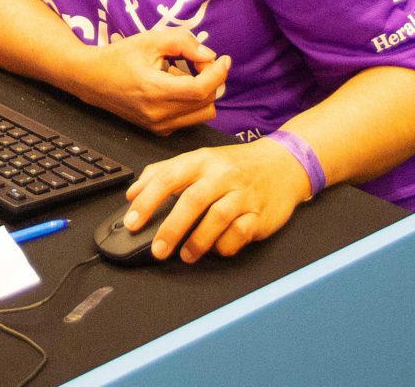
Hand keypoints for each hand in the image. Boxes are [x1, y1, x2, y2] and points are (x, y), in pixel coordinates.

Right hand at [71, 25, 229, 133]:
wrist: (92, 79)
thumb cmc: (121, 56)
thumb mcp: (151, 39)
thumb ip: (183, 42)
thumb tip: (210, 56)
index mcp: (154, 90)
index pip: (200, 89)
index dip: (218, 73)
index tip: (223, 58)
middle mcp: (158, 114)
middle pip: (206, 103)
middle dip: (210, 80)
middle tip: (198, 62)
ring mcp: (157, 126)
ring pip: (202, 115)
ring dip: (202, 94)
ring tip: (184, 76)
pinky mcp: (157, 130)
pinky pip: (188, 120)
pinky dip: (191, 104)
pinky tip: (174, 88)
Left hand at [122, 139, 309, 262]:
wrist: (283, 164)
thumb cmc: (234, 165)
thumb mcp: (199, 160)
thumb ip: (164, 173)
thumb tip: (133, 192)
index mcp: (201, 160)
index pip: (168, 177)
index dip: (147, 200)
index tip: (132, 222)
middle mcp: (222, 175)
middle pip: (192, 200)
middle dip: (171, 228)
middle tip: (157, 249)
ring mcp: (242, 194)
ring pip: (217, 217)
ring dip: (197, 241)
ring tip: (185, 255)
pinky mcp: (260, 214)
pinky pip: (240, 233)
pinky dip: (225, 245)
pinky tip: (216, 249)